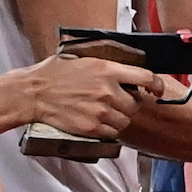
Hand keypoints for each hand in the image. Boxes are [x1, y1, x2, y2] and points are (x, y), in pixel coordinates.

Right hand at [17, 52, 162, 137]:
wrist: (33, 93)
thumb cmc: (54, 73)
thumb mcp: (82, 58)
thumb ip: (105, 65)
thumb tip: (123, 68)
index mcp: (108, 70)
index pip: (146, 77)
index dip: (156, 85)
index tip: (157, 90)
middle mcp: (108, 91)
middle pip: (135, 104)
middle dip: (128, 103)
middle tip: (115, 101)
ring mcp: (101, 111)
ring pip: (125, 121)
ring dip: (118, 118)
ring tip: (103, 112)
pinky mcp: (92, 127)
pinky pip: (112, 133)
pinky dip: (107, 129)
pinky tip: (96, 121)